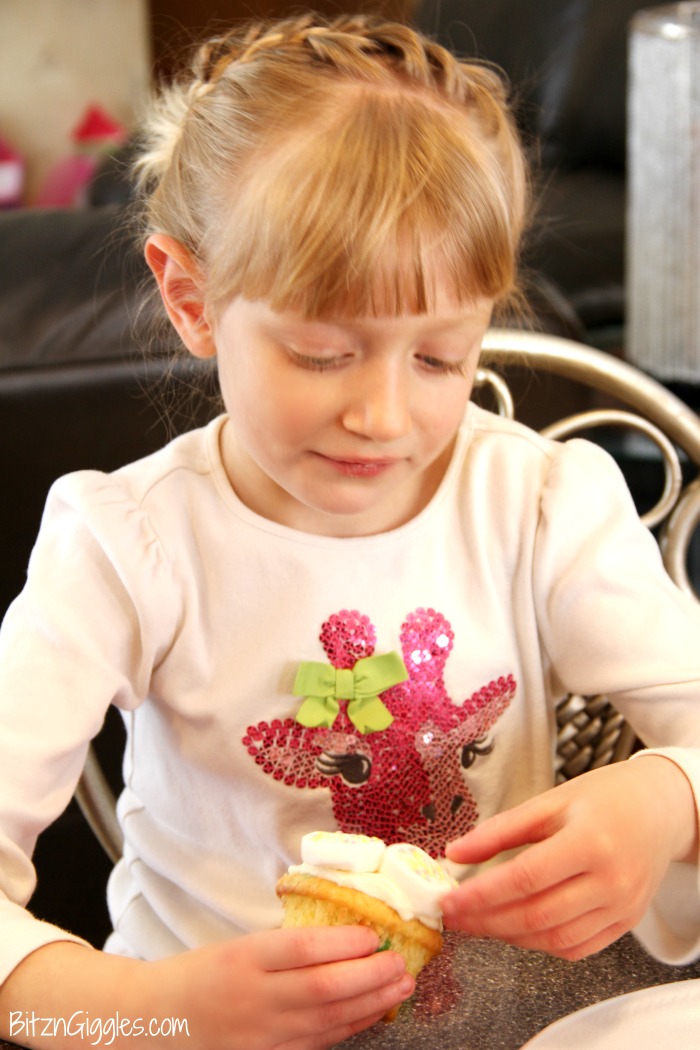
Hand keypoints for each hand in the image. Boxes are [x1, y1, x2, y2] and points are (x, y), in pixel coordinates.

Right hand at [0, 927, 413, 1049]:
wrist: (155, 1023)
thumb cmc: (199, 975)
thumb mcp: (235, 946)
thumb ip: (282, 947)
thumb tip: (344, 933)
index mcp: (241, 960)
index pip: (299, 949)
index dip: (341, 943)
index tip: (374, 932)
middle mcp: (252, 1000)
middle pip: (321, 989)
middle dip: (370, 976)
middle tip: (403, 961)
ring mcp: (261, 1036)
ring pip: (327, 1021)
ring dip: (371, 1003)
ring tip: (401, 984)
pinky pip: (318, 1044)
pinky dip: (351, 1027)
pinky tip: (374, 1011)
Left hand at [440, 757, 697, 960]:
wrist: (660, 809)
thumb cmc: (606, 798)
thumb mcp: (551, 800)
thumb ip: (500, 830)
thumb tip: (455, 853)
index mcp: (590, 841)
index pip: (525, 878)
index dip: (481, 894)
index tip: (449, 900)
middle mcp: (611, 881)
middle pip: (537, 915)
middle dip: (486, 921)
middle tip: (453, 916)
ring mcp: (622, 908)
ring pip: (555, 940)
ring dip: (509, 936)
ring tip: (478, 922)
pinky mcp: (626, 923)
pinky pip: (577, 948)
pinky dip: (540, 944)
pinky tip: (516, 929)